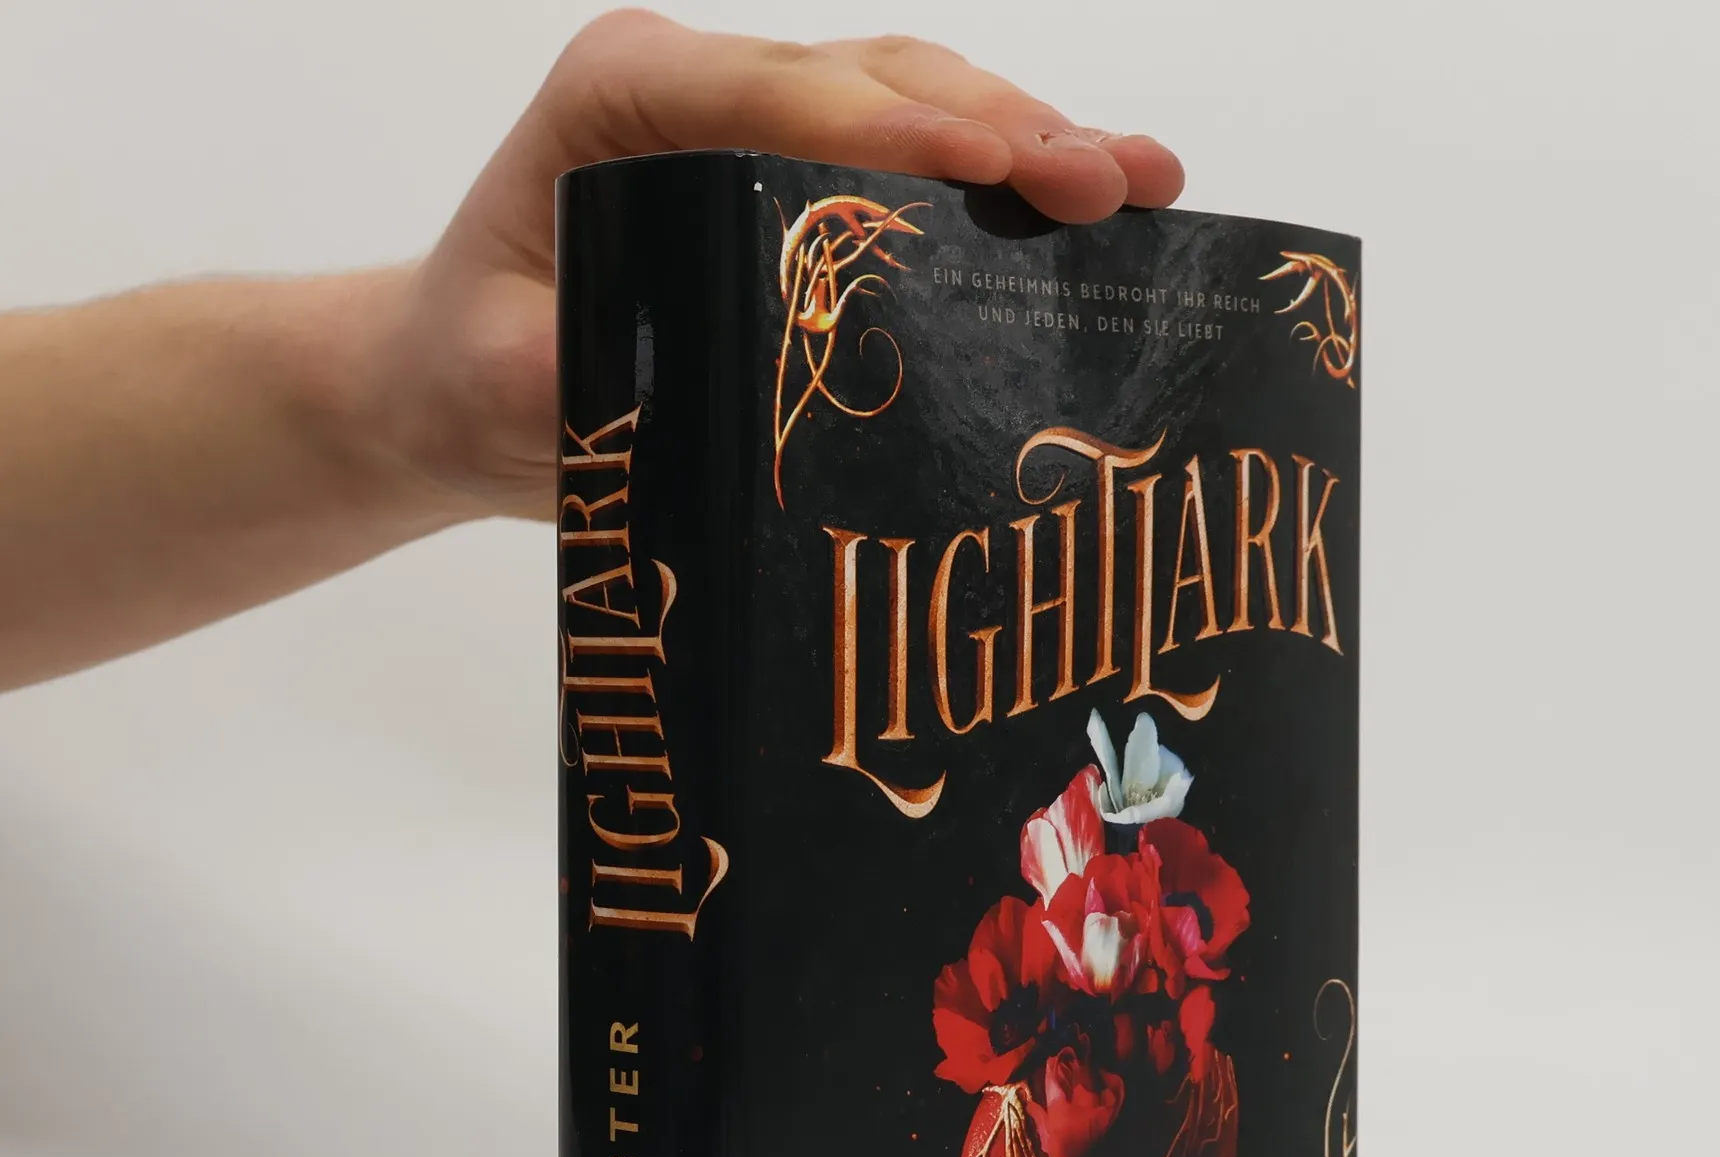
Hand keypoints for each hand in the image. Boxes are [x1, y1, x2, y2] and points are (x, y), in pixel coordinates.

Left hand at [374, 10, 1185, 519]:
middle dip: (1000, 128)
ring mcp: (761, 132)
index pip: (771, 92)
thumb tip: (697, 390)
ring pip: (920, 105)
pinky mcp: (801, 187)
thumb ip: (581, 372)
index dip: (887, 125)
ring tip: (1142, 183)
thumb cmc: (473, 370)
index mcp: (620, 97)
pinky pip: (920, 164)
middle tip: (1106, 182)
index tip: (986, 164)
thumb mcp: (504, 379)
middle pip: (876, 81)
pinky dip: (1010, 185)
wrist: (455, 386)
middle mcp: (701, 93)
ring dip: (1034, 141)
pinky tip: (1101, 206)